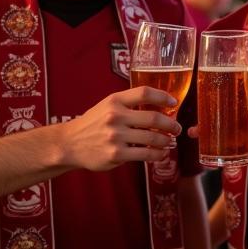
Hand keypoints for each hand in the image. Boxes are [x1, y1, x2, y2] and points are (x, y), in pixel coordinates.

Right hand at [59, 86, 181, 170]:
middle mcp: (115, 116)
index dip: (163, 96)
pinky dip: (158, 155)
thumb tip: (159, 107)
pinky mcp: (116, 155)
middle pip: (153, 118)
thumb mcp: (107, 106)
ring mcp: (116, 137)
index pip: (144, 93)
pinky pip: (145, 155)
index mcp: (114, 101)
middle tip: (177, 128)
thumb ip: (128, 104)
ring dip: (166, 140)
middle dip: (171, 124)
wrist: (70, 144)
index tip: (174, 102)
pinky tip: (161, 153)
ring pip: (152, 138)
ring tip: (170, 141)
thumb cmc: (93, 124)